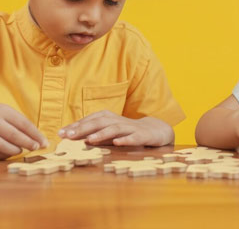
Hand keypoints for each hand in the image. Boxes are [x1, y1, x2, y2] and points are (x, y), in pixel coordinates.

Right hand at [0, 104, 47, 159]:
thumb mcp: (5, 113)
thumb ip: (18, 123)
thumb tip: (38, 138)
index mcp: (4, 110)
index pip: (24, 124)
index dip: (36, 134)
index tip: (45, 142)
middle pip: (14, 134)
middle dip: (27, 143)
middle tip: (36, 148)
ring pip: (2, 145)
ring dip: (14, 150)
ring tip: (19, 150)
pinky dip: (3, 154)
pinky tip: (6, 154)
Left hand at [58, 111, 173, 146]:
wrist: (154, 130)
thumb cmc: (126, 132)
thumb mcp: (108, 131)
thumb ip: (92, 132)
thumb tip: (69, 137)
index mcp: (108, 118)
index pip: (89, 120)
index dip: (75, 126)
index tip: (60, 134)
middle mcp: (117, 120)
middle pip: (99, 122)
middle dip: (83, 128)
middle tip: (68, 136)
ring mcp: (130, 127)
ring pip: (114, 128)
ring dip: (102, 134)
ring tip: (89, 140)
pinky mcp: (142, 135)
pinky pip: (133, 137)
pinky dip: (125, 139)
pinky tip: (118, 143)